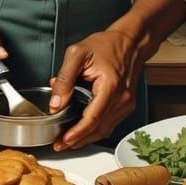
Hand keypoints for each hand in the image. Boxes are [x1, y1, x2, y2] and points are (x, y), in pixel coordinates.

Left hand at [48, 28, 142, 150]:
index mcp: (110, 85)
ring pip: (105, 129)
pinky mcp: (126, 105)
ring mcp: (126, 103)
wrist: (129, 41)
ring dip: (86, 137)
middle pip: (99, 128)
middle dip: (78, 139)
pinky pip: (110, 123)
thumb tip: (56, 104)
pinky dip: (95, 129)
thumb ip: (65, 79)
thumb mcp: (77, 54)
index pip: (93, 117)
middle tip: (59, 143)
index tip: (63, 139)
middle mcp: (122, 98)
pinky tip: (82, 128)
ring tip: (67, 139)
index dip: (77, 132)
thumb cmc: (106, 45)